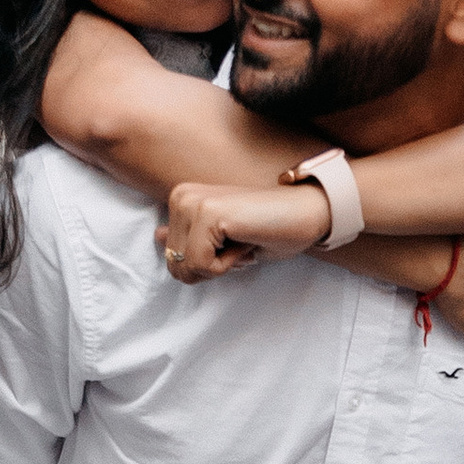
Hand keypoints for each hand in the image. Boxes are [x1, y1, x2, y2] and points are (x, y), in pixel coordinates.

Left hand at [160, 175, 330, 282]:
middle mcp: (180, 196)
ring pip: (186, 267)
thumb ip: (188, 237)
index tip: (232, 243)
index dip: (206, 265)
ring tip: (243, 239)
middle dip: (211, 267)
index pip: (171, 258)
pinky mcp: (208, 214)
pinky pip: (201, 265)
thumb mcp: (221, 240)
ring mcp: (192, 202)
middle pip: (175, 266)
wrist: (307, 212)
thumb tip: (156, 238)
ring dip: (220, 266)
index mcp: (180, 198)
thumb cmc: (270, 229)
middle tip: (239, 242)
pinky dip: (228, 264)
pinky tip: (246, 240)